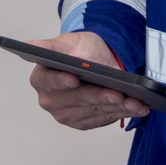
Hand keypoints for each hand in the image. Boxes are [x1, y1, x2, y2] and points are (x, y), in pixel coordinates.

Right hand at [27, 32, 149, 129]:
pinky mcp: (83, 122)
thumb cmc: (81, 50)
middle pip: (77, 99)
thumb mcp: (67, 42)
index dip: (61, 81)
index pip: (50, 82)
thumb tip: (28, 44)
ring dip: (117, 107)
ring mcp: (66, 114)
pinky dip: (122, 113)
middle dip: (100, 96)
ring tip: (134, 101)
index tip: (74, 79)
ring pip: (94, 110)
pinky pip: (104, 118)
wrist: (98, 60)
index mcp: (41, 78)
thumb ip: (49, 46)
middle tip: (118, 93)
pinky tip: (136, 107)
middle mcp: (50, 100)